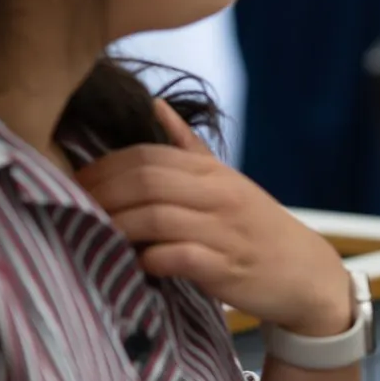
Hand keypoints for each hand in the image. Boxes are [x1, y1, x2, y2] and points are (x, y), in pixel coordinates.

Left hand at [74, 99, 353, 336]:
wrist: (308, 274)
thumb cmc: (257, 228)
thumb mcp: (228, 182)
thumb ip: (189, 149)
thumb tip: (156, 106)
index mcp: (213, 173)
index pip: (148, 156)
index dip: (103, 168)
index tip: (73, 185)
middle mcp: (219, 196)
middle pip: (146, 182)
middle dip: (102, 195)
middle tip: (72, 210)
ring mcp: (224, 232)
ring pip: (156, 218)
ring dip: (117, 227)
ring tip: (94, 237)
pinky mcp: (226, 269)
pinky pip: (176, 258)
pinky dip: (148, 260)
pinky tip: (134, 265)